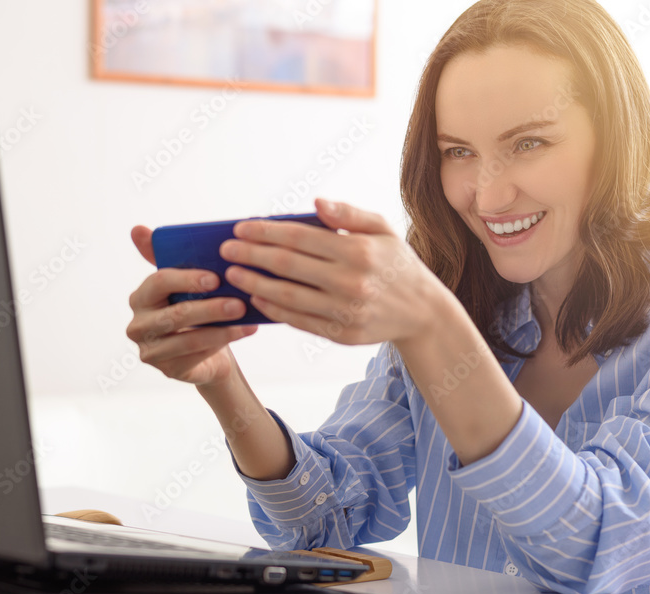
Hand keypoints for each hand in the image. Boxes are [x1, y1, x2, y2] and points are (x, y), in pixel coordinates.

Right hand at [126, 225, 257, 385]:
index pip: (159, 282)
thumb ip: (167, 257)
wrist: (208, 350)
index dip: (187, 279)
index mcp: (141, 297)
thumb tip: (137, 229)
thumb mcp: (186, 284)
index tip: (216, 278)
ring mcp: (150, 351)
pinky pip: (197, 356)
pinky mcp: (166, 370)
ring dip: (221, 328)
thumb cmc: (196, 310)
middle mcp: (138, 325)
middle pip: (175, 314)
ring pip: (188, 338)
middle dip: (210, 308)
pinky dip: (224, 342)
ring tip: (247, 318)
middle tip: (239, 302)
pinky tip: (245, 331)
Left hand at [219, 199, 437, 345]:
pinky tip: (257, 297)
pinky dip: (274, 309)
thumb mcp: (383, 229)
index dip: (265, 232)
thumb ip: (348, 214)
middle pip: (287, 266)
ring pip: (288, 296)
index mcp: (358, 251)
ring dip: (255, 283)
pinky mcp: (342, 334)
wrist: (423, 312)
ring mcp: (345, 311)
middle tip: (225, 250)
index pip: (299, 237)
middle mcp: (351, 282)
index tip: (240, 228)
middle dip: (251, 255)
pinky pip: (299, 321)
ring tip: (233, 274)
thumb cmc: (396, 264)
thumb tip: (314, 203)